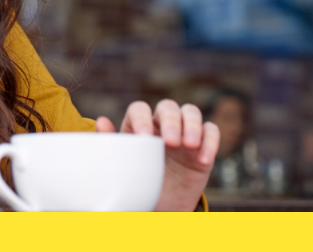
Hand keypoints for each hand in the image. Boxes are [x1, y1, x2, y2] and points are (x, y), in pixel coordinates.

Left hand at [96, 99, 217, 210]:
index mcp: (139, 125)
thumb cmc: (140, 183)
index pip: (139, 109)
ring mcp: (184, 131)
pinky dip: (210, 141)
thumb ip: (112, 144)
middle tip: (170, 142)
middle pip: (168, 107)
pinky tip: (203, 160)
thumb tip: (100, 121)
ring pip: (191, 112)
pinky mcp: (203, 143)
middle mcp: (162, 124)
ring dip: (192, 125)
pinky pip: (212, 131)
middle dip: (171, 121)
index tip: (144, 137)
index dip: (142, 118)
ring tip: (190, 145)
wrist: (163, 206)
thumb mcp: (124, 168)